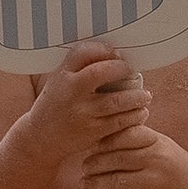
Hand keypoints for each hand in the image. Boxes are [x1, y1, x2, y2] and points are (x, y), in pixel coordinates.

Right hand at [24, 43, 149, 161]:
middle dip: (123, 70)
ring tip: (145, 96)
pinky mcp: (92, 132)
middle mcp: (71, 92)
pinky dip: (134, 116)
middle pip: (102, 73)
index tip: (118, 54)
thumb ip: (79, 67)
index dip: (105, 50)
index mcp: (62, 76)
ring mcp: (82, 113)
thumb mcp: (59, 81)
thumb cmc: (56, 104)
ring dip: (136, 97)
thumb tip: (113, 52)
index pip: (83, 52)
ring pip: (116, 101)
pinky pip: (119, 122)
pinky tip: (141, 112)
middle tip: (133, 73)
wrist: (42, 137)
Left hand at [80, 125, 187, 188]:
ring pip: (115, 181)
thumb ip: (136, 138)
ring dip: (95, 183)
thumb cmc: (173, 164)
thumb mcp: (161, 144)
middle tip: (84, 167)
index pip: (124, 135)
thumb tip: (100, 139)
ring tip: (86, 183)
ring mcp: (153, 182)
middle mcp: (156, 159)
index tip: (93, 147)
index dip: (104, 141)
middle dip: (94, 164)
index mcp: (156, 141)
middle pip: (116, 159)